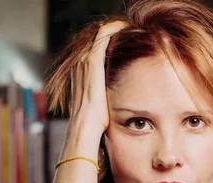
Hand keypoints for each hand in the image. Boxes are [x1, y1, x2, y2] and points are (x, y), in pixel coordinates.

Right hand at [70, 21, 126, 135]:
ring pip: (100, 34)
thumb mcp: (100, 104)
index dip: (110, 42)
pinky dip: (114, 28)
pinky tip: (127, 27)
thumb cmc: (94, 121)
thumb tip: (122, 100)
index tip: (127, 42)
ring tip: (132, 28)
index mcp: (80, 73)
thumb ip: (107, 95)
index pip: (95, 49)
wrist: (85, 126)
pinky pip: (103, 36)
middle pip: (98, 38)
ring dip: (115, 29)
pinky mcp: (91, 61)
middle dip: (115, 33)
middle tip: (133, 33)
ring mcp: (84, 61)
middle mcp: (79, 63)